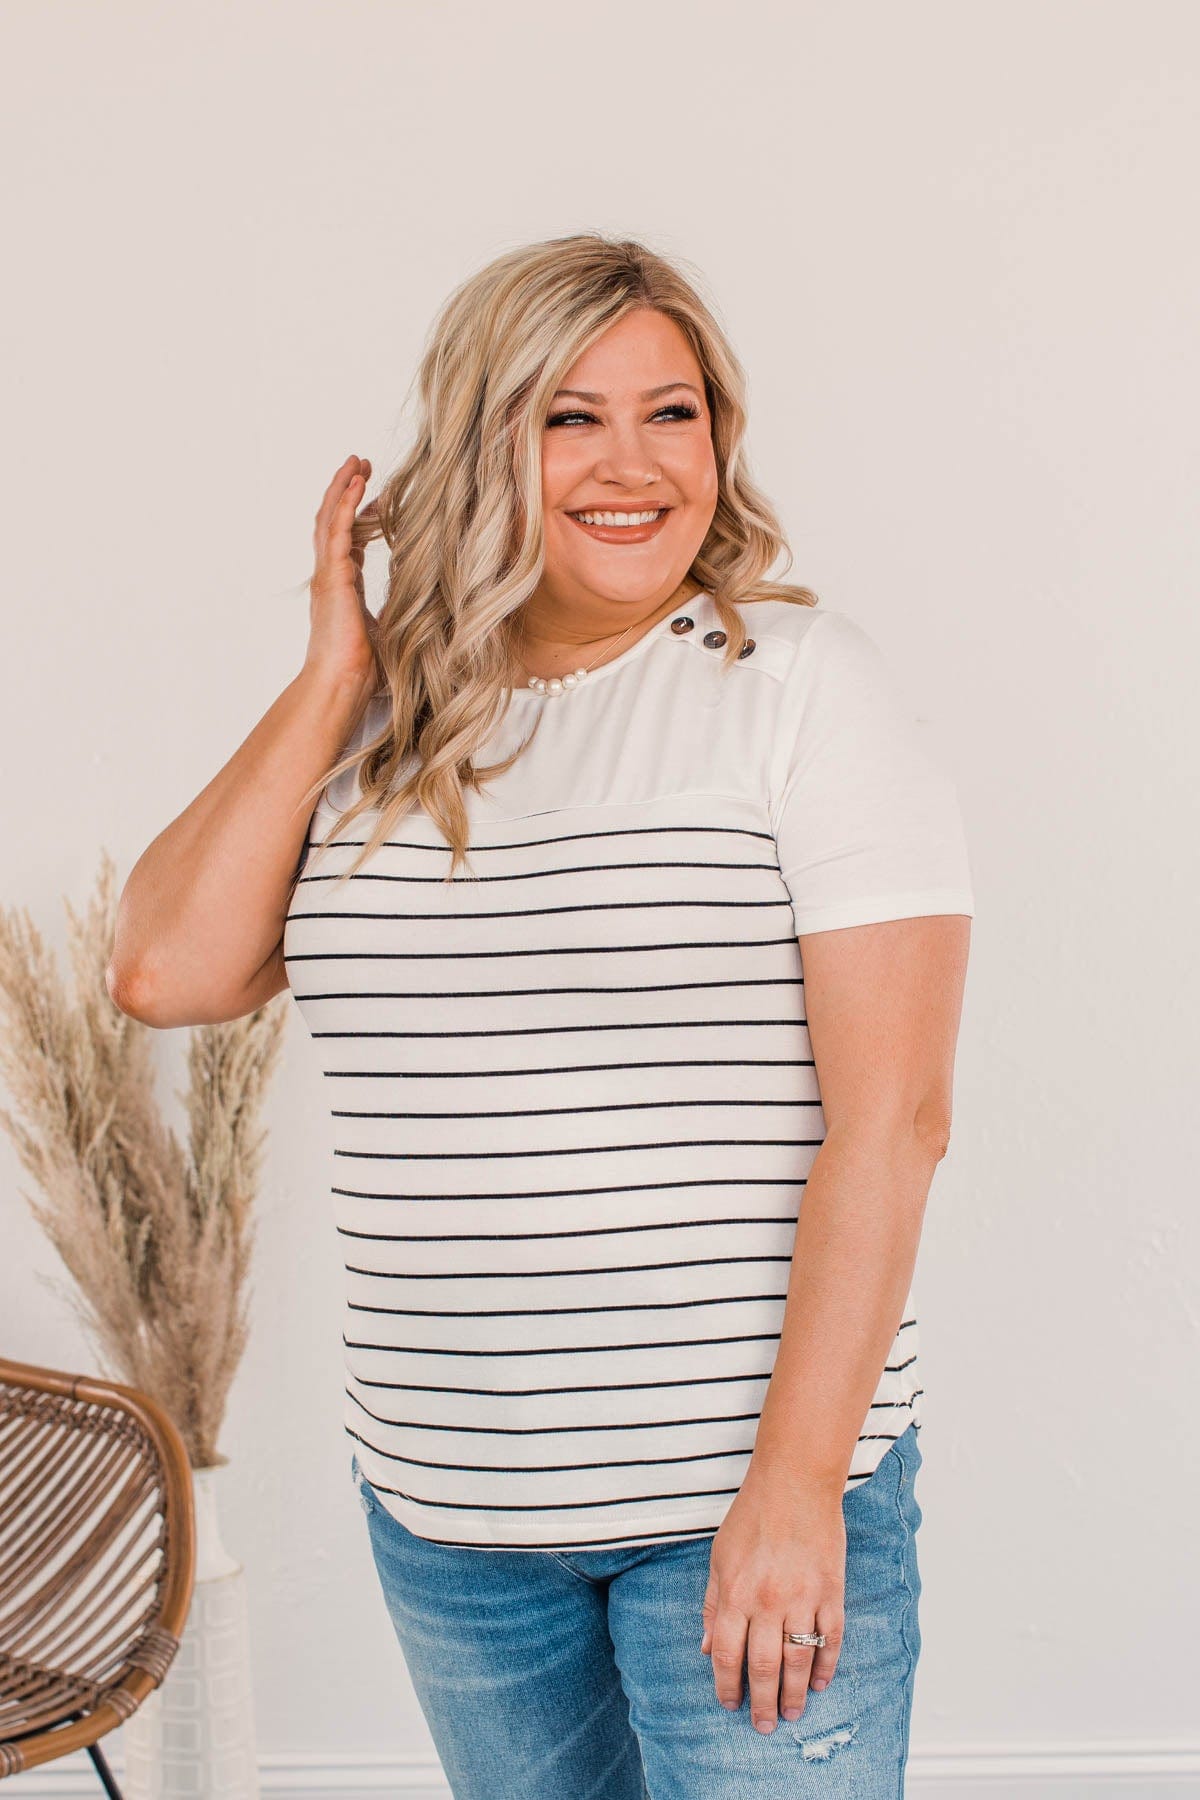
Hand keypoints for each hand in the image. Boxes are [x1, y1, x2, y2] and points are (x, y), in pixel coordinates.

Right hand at [302, 454, 380, 694]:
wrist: (343, 684)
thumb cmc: (365, 672)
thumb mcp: (391, 633)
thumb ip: (400, 615)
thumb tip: (426, 609)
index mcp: (344, 591)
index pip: (350, 543)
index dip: (360, 517)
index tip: (377, 499)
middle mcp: (332, 578)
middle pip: (334, 523)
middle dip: (346, 491)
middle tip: (361, 465)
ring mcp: (328, 576)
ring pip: (329, 519)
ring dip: (342, 487)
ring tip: (356, 461)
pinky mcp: (332, 577)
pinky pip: (336, 530)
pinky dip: (344, 502)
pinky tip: (356, 481)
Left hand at [700, 1467, 845, 1732]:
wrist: (794, 1482)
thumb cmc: (751, 1517)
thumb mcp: (719, 1558)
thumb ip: (714, 1605)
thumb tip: (707, 1648)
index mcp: (736, 1594)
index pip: (729, 1655)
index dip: (727, 1686)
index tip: (729, 1705)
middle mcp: (768, 1602)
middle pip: (764, 1667)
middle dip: (763, 1702)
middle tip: (765, 1726)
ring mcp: (803, 1598)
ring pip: (799, 1660)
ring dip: (795, 1693)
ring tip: (793, 1714)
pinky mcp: (832, 1591)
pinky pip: (831, 1638)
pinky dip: (827, 1664)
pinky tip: (821, 1682)